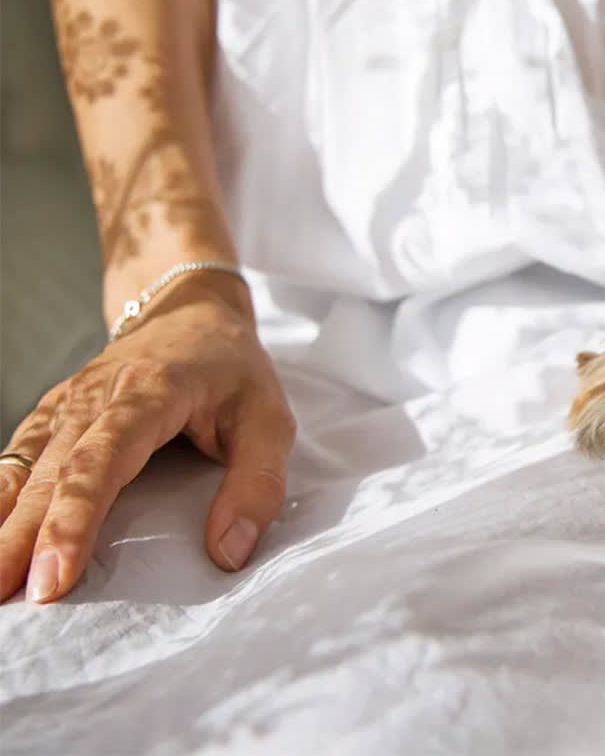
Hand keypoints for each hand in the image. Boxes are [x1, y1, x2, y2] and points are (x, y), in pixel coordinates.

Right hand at [0, 273, 294, 602]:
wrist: (191, 311)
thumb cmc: (234, 370)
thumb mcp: (270, 421)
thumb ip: (257, 485)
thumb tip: (227, 553)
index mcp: (149, 391)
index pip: (102, 462)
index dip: (74, 520)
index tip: (55, 577)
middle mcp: (94, 395)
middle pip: (50, 475)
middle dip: (22, 540)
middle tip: (8, 599)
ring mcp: (66, 403)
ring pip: (21, 470)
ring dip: (0, 527)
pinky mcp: (52, 414)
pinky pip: (14, 458)